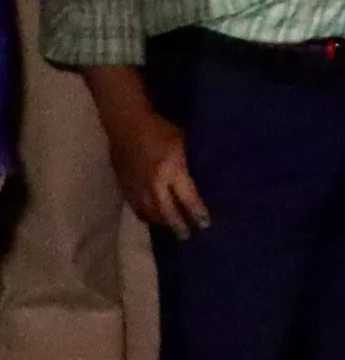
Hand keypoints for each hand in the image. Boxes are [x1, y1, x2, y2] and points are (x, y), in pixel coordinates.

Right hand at [101, 101, 205, 234]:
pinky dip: (145, 215)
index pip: (187, 199)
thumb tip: (199, 181)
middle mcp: (154, 183)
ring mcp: (136, 186)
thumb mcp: (183, 144)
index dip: (197, 213)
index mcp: (172, 170)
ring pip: (149, 212)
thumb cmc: (161, 129)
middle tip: (188, 236)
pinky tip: (152, 219)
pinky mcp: (124, 185)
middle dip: (178, 225)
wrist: (126, 123)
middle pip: (167, 212)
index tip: (205, 224)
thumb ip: (188, 165)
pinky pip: (135, 206)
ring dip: (161, 222)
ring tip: (172, 229)